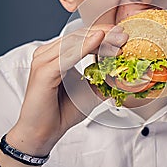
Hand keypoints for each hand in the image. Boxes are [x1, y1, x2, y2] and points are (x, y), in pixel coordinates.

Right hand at [7, 25, 127, 155]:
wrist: (43, 133)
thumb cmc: (61, 112)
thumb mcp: (90, 92)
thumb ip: (103, 80)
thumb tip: (124, 74)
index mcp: (55, 55)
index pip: (81, 38)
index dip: (103, 34)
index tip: (122, 35)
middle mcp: (47, 54)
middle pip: (78, 36)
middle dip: (104, 33)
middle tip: (123, 34)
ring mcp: (43, 61)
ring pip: (74, 43)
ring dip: (98, 39)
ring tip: (116, 38)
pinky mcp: (43, 71)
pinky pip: (67, 56)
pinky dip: (84, 48)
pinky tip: (98, 40)